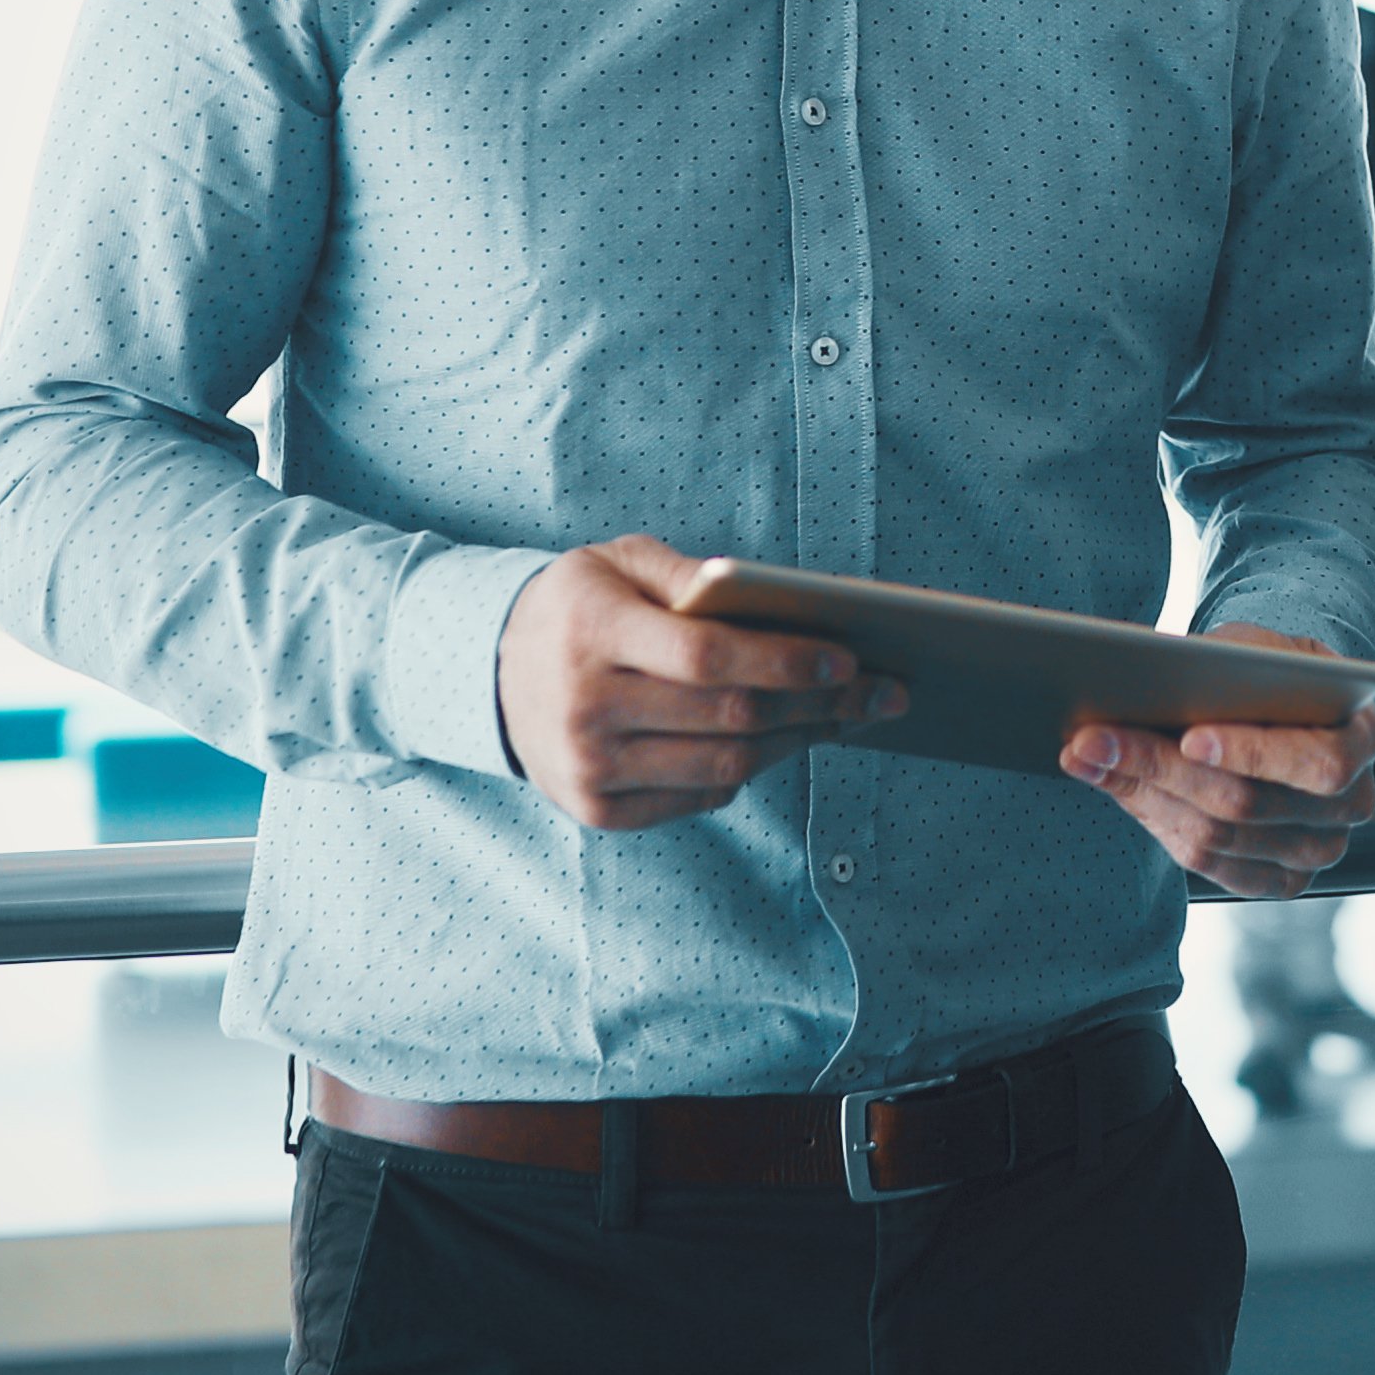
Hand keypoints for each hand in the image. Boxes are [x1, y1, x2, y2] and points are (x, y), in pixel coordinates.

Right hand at [494, 538, 903, 829]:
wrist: (491, 673)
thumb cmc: (579, 607)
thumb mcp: (620, 563)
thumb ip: (688, 574)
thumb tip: (766, 595)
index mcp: (594, 634)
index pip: (707, 657)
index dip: (785, 662)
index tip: (848, 658)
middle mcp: (586, 708)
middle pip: (729, 716)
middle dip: (819, 705)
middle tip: (883, 692)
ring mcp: (590, 768)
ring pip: (724, 767)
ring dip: (798, 742)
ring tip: (847, 717)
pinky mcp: (599, 810)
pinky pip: (699, 797)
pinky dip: (750, 771)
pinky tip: (786, 741)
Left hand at [1061, 623, 1374, 899]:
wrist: (1285, 703)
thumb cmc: (1270, 668)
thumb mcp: (1258, 649)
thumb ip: (1224, 666)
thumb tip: (1151, 677)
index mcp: (1364, 740)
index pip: (1317, 763)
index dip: (1252, 753)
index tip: (1188, 736)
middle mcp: (1351, 805)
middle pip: (1249, 805)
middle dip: (1161, 768)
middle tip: (1091, 738)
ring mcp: (1317, 851)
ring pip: (1217, 839)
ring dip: (1140, 794)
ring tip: (1083, 756)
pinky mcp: (1279, 879)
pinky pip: (1208, 865)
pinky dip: (1153, 821)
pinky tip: (1112, 785)